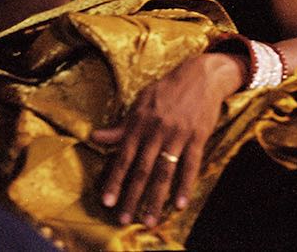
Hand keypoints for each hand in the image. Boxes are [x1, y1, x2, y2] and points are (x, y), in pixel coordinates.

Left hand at [90, 52, 243, 226]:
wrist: (201, 75)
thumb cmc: (168, 89)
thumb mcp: (141, 102)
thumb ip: (121, 126)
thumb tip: (95, 137)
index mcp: (140, 122)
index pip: (124, 156)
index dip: (115, 180)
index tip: (107, 201)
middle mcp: (157, 130)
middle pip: (143, 169)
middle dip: (132, 196)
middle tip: (123, 219)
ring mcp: (178, 134)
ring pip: (165, 171)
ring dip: (156, 199)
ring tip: (150, 220)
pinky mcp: (197, 136)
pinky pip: (190, 165)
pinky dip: (185, 186)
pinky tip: (180, 204)